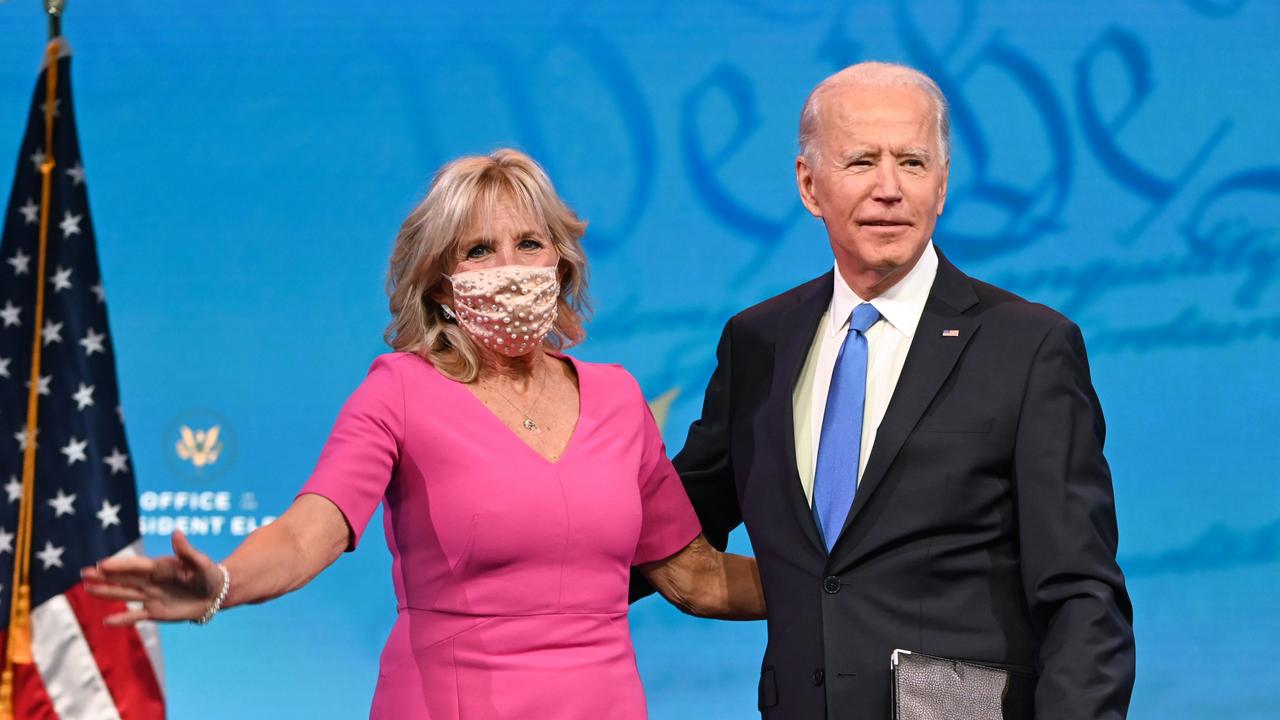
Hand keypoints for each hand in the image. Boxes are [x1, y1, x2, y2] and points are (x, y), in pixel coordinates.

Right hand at [82, 530, 225, 625]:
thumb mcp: (200, 562)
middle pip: (124, 578)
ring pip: (125, 594)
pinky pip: (136, 616)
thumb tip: (176, 532)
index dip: (119, 565)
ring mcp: (151, 596)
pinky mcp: (155, 612)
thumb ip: (186, 550)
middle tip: (84, 573)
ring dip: (107, 592)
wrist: (216, 593)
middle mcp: (151, 581)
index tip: (101, 564)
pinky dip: (122, 619)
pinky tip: (106, 621)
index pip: (136, 566)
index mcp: (160, 566)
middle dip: (104, 576)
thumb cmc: (208, 573)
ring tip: (87, 588)